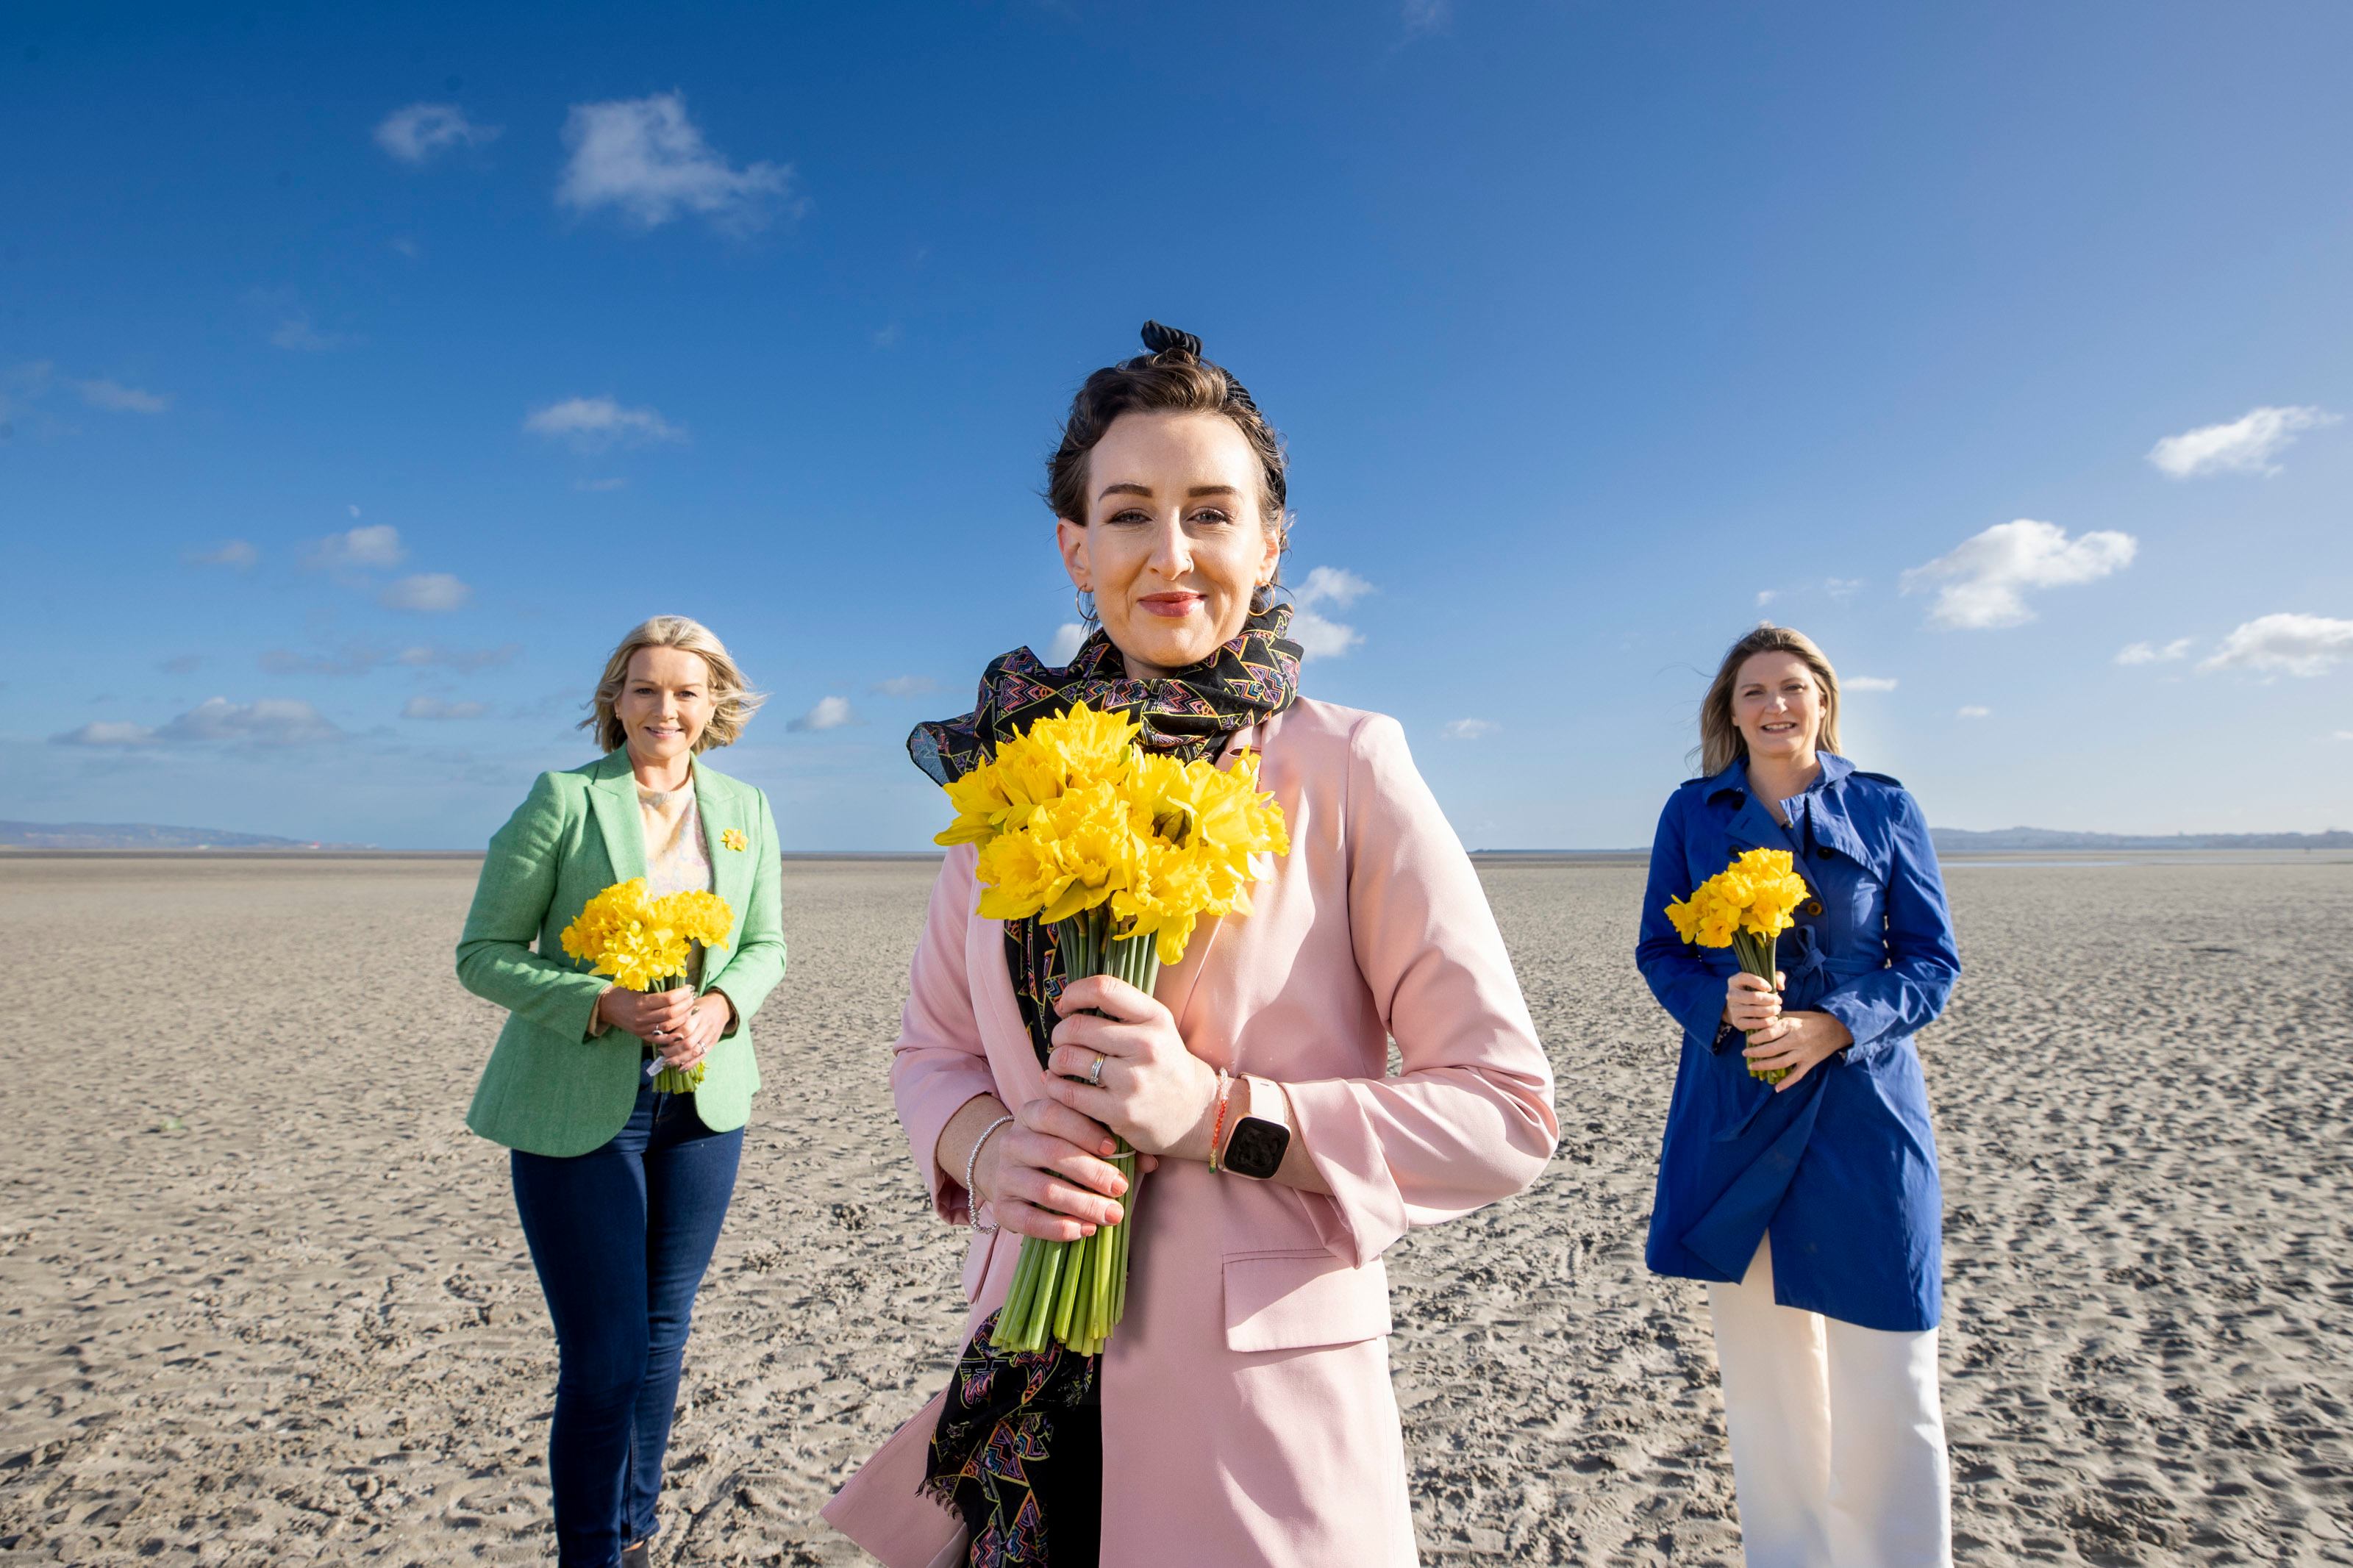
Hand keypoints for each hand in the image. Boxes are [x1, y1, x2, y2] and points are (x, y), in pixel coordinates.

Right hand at [599, 985, 694, 1048]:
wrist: (606, 1007)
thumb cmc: (622, 992)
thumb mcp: (636, 985)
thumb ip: (654, 985)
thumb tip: (677, 979)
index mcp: (641, 1002)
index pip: (668, 999)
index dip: (682, 993)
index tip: (690, 988)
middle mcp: (642, 1017)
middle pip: (671, 1013)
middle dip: (686, 1005)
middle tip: (694, 997)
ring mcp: (642, 1028)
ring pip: (669, 1026)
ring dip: (684, 1018)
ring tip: (691, 1009)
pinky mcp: (642, 1036)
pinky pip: (660, 1039)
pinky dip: (673, 1036)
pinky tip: (683, 1030)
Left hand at [662, 992, 729, 1070]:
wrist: (721, 1007)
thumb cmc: (699, 1006)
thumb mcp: (688, 1006)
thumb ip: (677, 1017)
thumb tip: (659, 1033)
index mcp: (698, 1015)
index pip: (684, 1028)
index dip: (671, 1036)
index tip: (658, 1040)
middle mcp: (705, 1026)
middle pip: (688, 1043)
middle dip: (672, 1051)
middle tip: (660, 1053)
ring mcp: (710, 1036)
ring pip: (694, 1052)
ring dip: (678, 1060)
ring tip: (666, 1063)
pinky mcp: (712, 1044)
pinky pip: (701, 1057)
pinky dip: (690, 1065)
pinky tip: (680, 1070)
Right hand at [973, 1097, 1134, 1242]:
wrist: (1017, 1172)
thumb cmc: (1062, 1150)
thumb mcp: (1082, 1138)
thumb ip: (1115, 1144)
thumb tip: (1151, 1162)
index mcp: (1032, 1114)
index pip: (1053, 1113)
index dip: (1084, 1129)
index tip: (1113, 1148)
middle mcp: (1013, 1141)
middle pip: (1052, 1153)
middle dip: (1092, 1173)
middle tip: (1120, 1188)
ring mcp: (1004, 1175)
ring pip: (1044, 1189)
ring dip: (1082, 1204)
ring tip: (1112, 1214)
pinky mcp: (1001, 1207)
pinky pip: (1028, 1220)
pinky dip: (1058, 1227)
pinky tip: (1085, 1230)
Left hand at [1042, 974, 1220, 1160]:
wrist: (1194, 1110)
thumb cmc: (1164, 1063)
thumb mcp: (1156, 1026)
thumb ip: (1121, 1010)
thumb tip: (1066, 1004)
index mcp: (1155, 1017)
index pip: (1103, 989)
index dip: (1074, 993)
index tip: (1065, 1006)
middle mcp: (1147, 1045)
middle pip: (1077, 1027)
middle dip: (1059, 1033)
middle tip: (1061, 1041)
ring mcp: (1133, 1080)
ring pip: (1068, 1058)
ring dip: (1055, 1061)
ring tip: (1061, 1064)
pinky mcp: (1121, 1111)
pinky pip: (1070, 1094)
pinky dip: (1056, 1087)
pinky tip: (1060, 1085)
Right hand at [1724, 971, 1784, 1033]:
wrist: (1742, 1009)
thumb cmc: (1756, 991)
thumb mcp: (1765, 981)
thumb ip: (1776, 977)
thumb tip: (1781, 986)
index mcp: (1734, 981)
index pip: (1744, 978)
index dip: (1758, 982)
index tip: (1770, 988)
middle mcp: (1731, 995)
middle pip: (1752, 997)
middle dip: (1770, 1000)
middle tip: (1779, 1001)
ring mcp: (1732, 1009)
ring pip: (1754, 1010)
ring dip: (1770, 1011)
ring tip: (1777, 1009)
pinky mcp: (1737, 1022)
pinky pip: (1753, 1023)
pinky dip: (1766, 1022)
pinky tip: (1774, 1019)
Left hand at [1742, 1009, 1853, 1090]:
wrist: (1838, 1029)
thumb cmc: (1815, 1020)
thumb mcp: (1798, 1015)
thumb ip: (1782, 1019)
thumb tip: (1764, 1021)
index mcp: (1792, 1026)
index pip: (1770, 1033)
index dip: (1757, 1038)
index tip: (1748, 1040)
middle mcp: (1797, 1040)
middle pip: (1772, 1049)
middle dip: (1756, 1053)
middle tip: (1745, 1053)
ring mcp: (1804, 1053)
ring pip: (1781, 1063)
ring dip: (1765, 1066)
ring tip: (1753, 1066)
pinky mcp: (1810, 1063)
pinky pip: (1797, 1075)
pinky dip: (1787, 1083)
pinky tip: (1776, 1088)